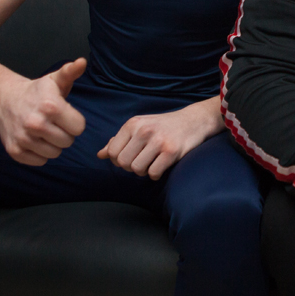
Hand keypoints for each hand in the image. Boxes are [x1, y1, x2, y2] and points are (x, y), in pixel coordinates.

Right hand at [0, 57, 87, 165]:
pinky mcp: (15, 151)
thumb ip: (71, 72)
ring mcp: (23, 139)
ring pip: (55, 154)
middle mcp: (35, 123)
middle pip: (68, 142)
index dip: (75, 121)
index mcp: (50, 106)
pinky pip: (40, 161)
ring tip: (44, 130)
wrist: (5, 99)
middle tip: (54, 122)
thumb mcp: (55, 80)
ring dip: (53, 144)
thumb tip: (81, 62)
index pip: (79, 128)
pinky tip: (34, 139)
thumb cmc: (37, 91)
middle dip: (64, 133)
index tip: (65, 114)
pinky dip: (39, 153)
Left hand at [97, 95, 224, 179]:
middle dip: (132, 167)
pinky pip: (153, 173)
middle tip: (143, 161)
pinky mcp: (171, 151)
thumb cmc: (164, 126)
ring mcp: (158, 140)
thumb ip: (119, 140)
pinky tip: (162, 166)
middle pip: (123, 163)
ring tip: (153, 162)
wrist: (194, 121)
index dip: (119, 161)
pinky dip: (156, 175)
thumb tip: (101, 154)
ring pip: (137, 169)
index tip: (131, 157)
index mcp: (133, 124)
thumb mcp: (140, 127)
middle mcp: (144, 130)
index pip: (113, 152)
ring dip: (144, 171)